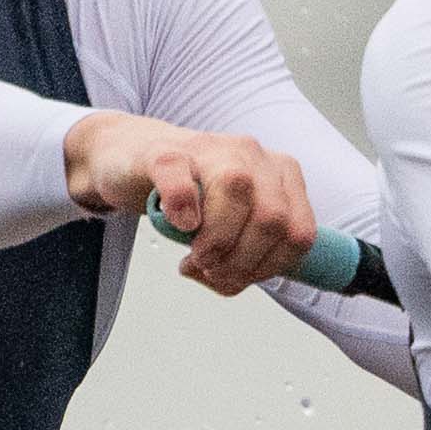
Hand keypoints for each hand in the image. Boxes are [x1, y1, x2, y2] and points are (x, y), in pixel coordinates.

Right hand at [63, 113, 316, 296]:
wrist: (131, 158)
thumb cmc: (188, 195)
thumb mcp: (232, 225)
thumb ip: (246, 256)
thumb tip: (232, 280)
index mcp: (280, 173)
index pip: (299, 234)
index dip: (270, 268)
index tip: (240, 275)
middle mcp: (252, 154)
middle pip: (272, 219)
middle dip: (241, 262)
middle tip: (211, 269)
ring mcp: (210, 148)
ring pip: (237, 192)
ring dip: (215, 243)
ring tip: (193, 256)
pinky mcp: (164, 153)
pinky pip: (183, 184)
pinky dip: (182, 213)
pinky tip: (178, 224)